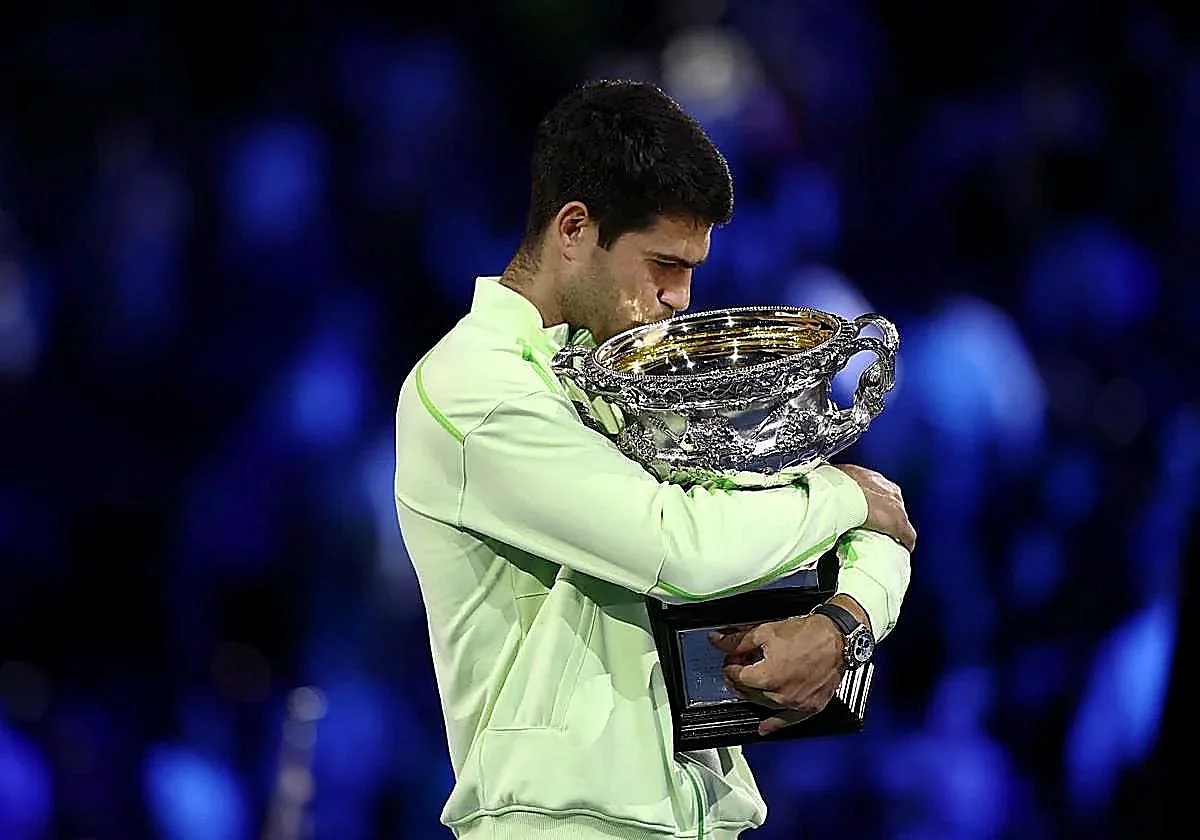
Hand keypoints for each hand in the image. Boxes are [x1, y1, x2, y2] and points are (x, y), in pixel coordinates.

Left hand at [708, 615, 844, 735]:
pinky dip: (774, 724)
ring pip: (764, 705)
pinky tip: (764, 728)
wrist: (838, 638)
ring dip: (754, 694)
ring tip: (752, 683)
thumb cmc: (808, 634)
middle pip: (748, 692)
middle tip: (740, 666)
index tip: (732, 659)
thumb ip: (738, 641)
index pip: (737, 676)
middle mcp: (780, 695)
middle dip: (740, 678)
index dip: (731, 665)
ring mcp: (796, 704)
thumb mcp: (766, 631)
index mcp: (767, 677)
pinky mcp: (810, 707)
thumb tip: (718, 641)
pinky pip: (787, 721)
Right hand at [831, 463, 916, 551]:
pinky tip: (904, 548)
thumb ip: (836, 488)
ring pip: (901, 519)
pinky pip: (908, 535)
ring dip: (894, 529)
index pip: (880, 492)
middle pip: (893, 505)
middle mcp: (888, 490)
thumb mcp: (835, 482)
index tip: (870, 511)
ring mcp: (896, 507)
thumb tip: (826, 497)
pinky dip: (906, 542)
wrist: (843, 494)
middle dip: (886, 516)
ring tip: (885, 538)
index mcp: (873, 478)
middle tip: (876, 527)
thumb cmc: (835, 486)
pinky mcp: (899, 523)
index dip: (876, 504)